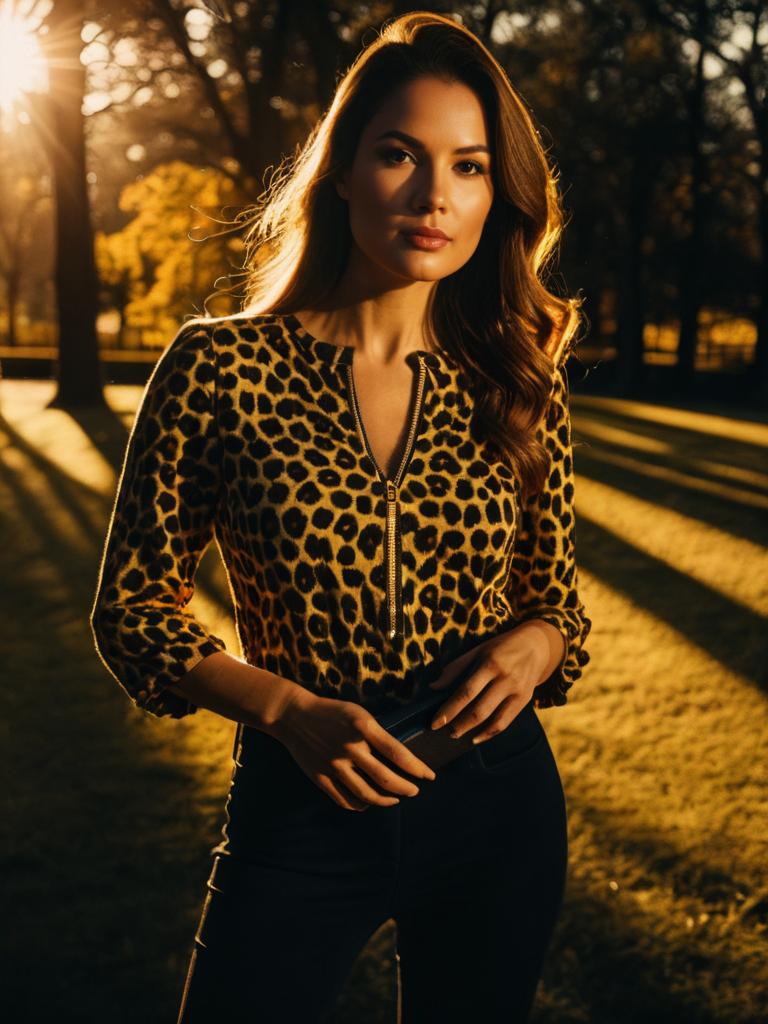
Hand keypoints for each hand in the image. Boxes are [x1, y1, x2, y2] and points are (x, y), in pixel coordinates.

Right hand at [268, 688, 437, 811]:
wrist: (294, 715)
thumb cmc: (332, 712)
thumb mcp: (358, 714)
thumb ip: (377, 735)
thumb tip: (399, 758)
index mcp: (363, 727)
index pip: (398, 753)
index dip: (417, 768)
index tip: (430, 775)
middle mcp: (350, 748)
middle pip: (386, 778)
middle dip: (406, 788)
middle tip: (415, 790)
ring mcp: (334, 765)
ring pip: (367, 794)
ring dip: (386, 800)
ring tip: (395, 799)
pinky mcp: (321, 778)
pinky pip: (345, 800)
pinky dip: (360, 805)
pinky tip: (368, 802)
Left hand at [426, 621, 557, 742]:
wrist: (536, 645)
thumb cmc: (500, 647)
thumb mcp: (477, 650)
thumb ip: (455, 669)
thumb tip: (433, 687)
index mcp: (490, 663)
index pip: (466, 692)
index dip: (449, 710)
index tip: (434, 723)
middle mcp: (505, 678)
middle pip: (479, 709)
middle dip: (459, 724)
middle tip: (444, 732)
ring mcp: (517, 691)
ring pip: (493, 719)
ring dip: (472, 731)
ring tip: (457, 735)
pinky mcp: (525, 700)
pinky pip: (506, 722)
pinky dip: (489, 733)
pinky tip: (476, 738)